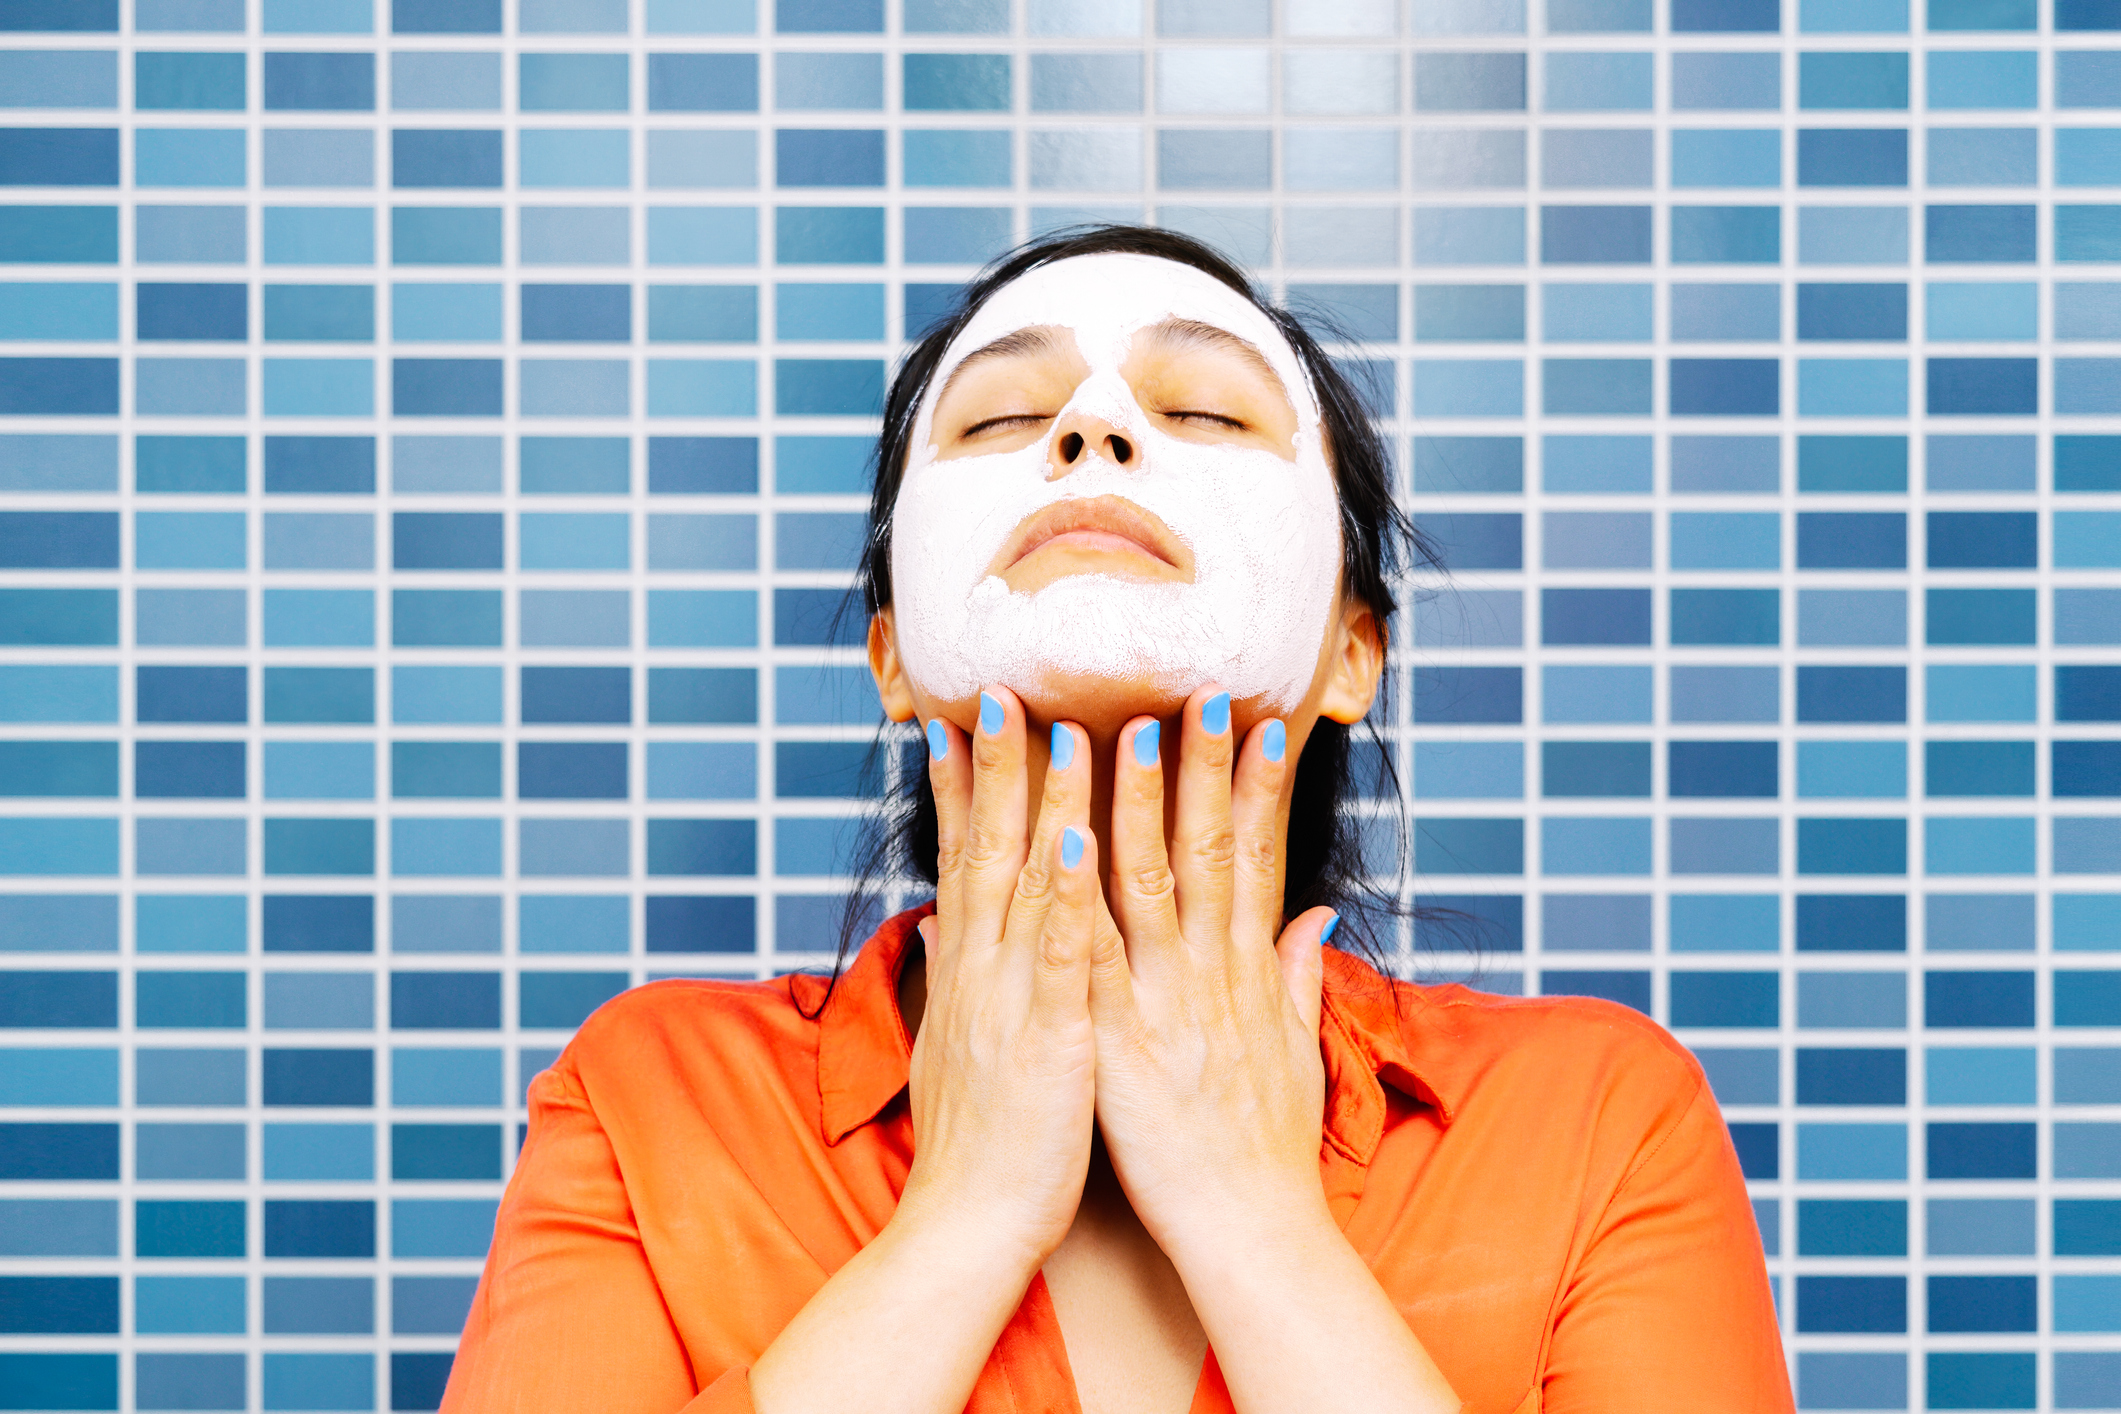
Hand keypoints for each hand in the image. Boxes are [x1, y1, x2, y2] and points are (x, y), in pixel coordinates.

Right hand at [893, 687, 1102, 1271]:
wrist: (965, 1229)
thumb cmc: (979, 1142)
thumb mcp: (960, 1046)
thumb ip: (960, 975)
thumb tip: (942, 920)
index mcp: (969, 971)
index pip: (961, 857)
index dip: (961, 786)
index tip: (960, 718)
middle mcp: (981, 971)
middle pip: (985, 849)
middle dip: (994, 765)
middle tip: (1000, 687)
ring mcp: (1012, 1000)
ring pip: (1030, 883)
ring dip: (1046, 803)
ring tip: (1062, 727)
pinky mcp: (1052, 1039)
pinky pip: (1065, 955)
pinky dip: (1072, 893)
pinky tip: (1084, 837)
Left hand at [1087, 684, 1338, 1262]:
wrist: (1250, 1231)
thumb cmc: (1266, 1149)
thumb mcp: (1298, 1052)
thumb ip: (1301, 978)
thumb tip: (1316, 918)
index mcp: (1249, 973)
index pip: (1258, 857)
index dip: (1259, 787)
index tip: (1261, 721)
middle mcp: (1213, 974)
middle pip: (1210, 848)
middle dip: (1202, 765)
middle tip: (1197, 688)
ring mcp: (1167, 1003)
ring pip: (1150, 881)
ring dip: (1135, 800)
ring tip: (1120, 728)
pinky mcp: (1118, 1042)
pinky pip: (1092, 957)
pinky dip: (1077, 898)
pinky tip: (1061, 843)